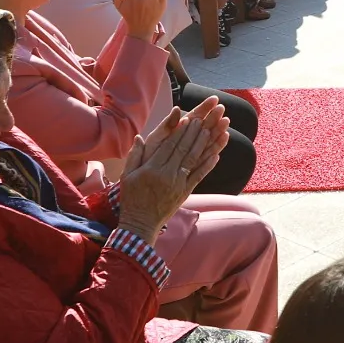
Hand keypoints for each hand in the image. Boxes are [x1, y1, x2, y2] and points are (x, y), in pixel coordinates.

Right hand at [117, 101, 225, 239]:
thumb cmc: (132, 198)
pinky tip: (216, 154)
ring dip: (203, 144)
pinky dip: (208, 164)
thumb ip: (135, 155)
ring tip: (211, 130)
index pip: (169, 146)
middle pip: (183, 150)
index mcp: (152, 169)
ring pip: (193, 160)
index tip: (188, 119)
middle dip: (194, 133)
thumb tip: (139, 136)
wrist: (141, 223)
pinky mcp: (185, 192)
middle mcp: (167, 175)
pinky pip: (199, 176)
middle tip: (203, 119)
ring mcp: (178, 184)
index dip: (180, 132)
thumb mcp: (127, 175)